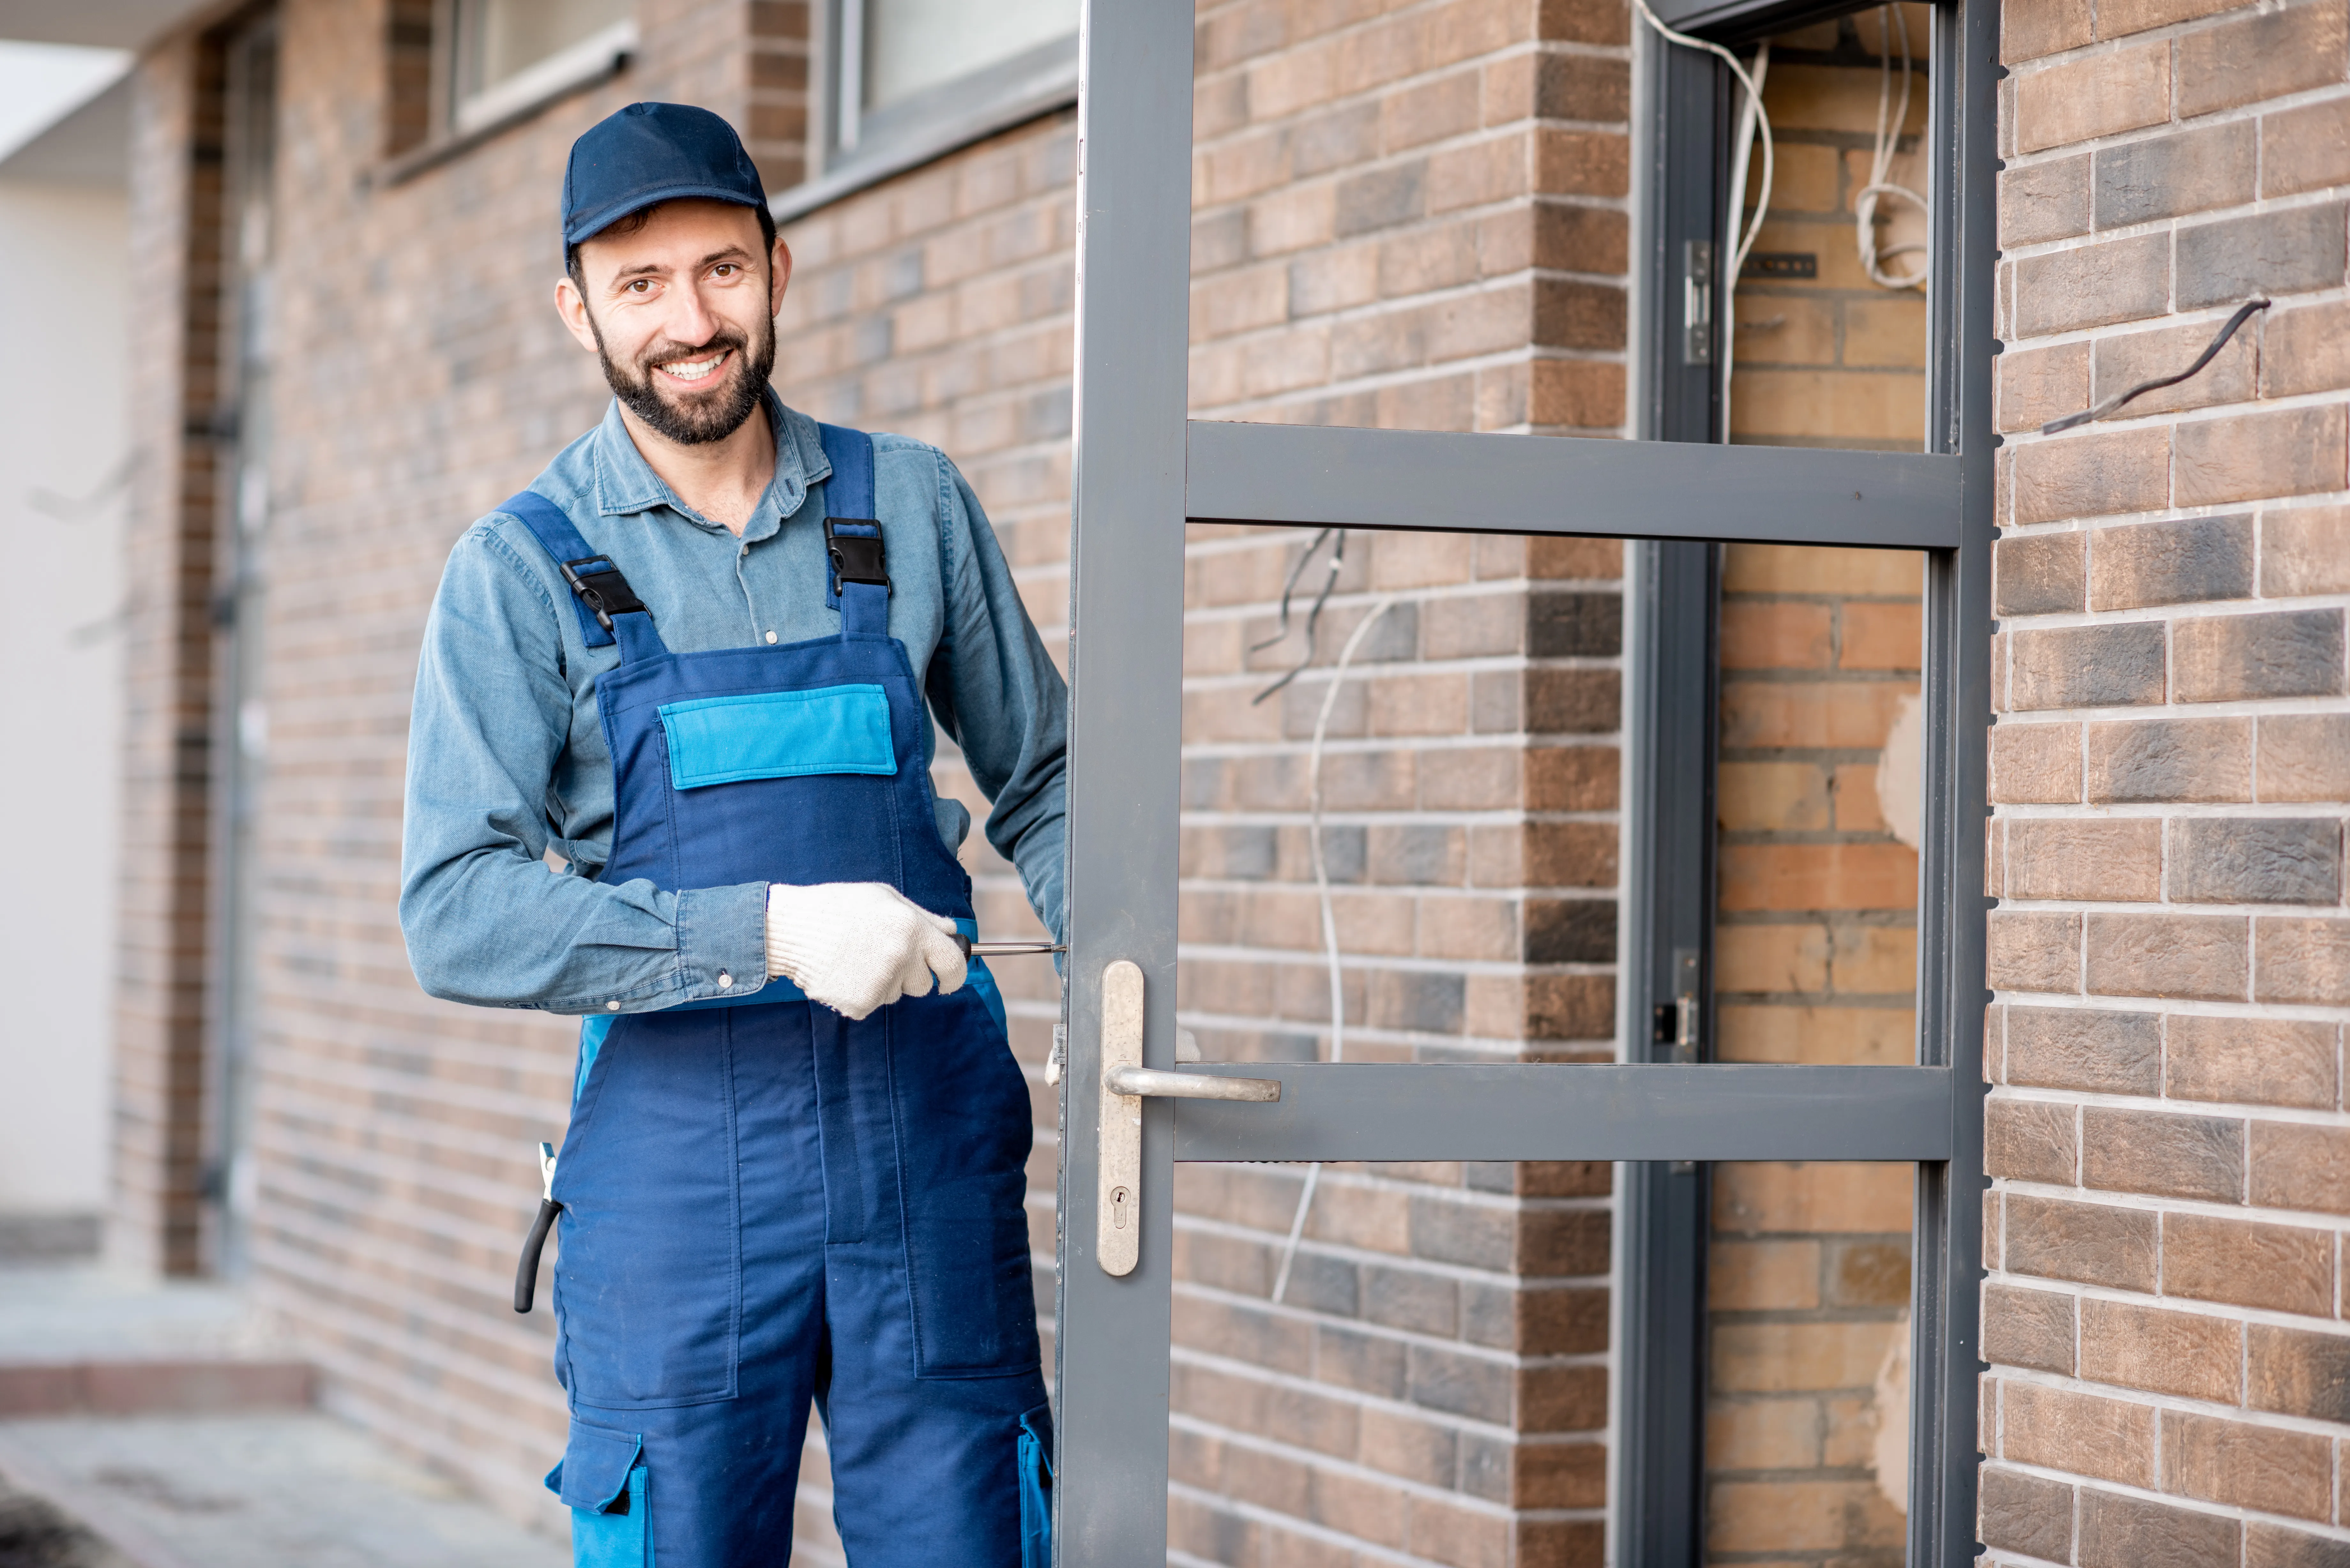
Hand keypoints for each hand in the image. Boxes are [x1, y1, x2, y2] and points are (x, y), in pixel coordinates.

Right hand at [764, 883, 966, 1020]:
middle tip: (877, 955)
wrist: (790, 928)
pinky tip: (842, 972)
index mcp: (912, 928)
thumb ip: (923, 917)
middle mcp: (901, 957)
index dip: (954, 976)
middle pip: (922, 984)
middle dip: (908, 975)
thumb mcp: (884, 898)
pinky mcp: (859, 1003)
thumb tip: (952, 932)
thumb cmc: (838, 908)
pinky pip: (871, 1005)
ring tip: (853, 958)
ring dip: (881, 982)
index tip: (947, 980)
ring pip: (895, 994)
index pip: (953, 963)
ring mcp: (880, 982)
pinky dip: (859, 994)